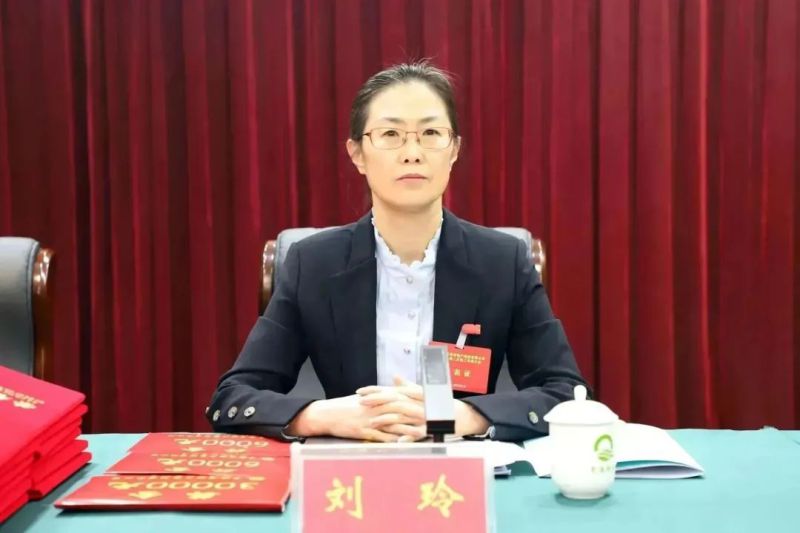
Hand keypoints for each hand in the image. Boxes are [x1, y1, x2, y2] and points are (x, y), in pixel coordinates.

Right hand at [285, 392, 422, 442]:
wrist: (327, 414)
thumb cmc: (344, 406)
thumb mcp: (363, 399)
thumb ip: (378, 395)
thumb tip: (391, 392)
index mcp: (375, 397)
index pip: (398, 396)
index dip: (414, 399)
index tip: (428, 402)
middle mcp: (374, 407)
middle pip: (400, 409)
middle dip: (416, 413)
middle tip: (431, 417)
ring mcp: (369, 419)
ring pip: (393, 423)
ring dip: (409, 428)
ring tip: (422, 432)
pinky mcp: (364, 431)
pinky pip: (381, 437)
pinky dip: (393, 440)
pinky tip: (403, 444)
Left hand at [359, 376, 490, 437]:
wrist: (464, 415)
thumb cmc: (442, 404)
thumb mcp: (425, 393)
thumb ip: (409, 386)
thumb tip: (394, 377)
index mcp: (416, 393)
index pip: (392, 389)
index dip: (375, 390)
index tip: (360, 391)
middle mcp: (419, 403)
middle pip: (395, 400)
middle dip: (377, 401)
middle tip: (361, 402)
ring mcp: (424, 416)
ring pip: (403, 416)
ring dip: (386, 420)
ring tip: (371, 423)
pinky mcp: (430, 428)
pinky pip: (417, 434)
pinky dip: (407, 438)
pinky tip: (396, 442)